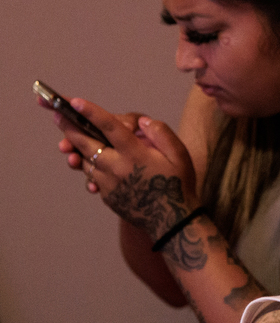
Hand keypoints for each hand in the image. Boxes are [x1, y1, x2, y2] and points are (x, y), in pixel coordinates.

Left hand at [57, 99, 201, 237]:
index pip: (110, 127)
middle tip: (57, 116)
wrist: (173, 221)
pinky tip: (88, 163)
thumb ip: (161, 134)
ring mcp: (109, 183)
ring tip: (67, 142)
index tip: (75, 102)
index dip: (92, 112)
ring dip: (76, 149)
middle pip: (86, 143)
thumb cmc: (179, 185)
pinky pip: (92, 177)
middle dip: (69, 127)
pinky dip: (89, 167)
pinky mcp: (107, 195)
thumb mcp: (180, 156)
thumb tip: (142, 122)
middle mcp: (117, 167)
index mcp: (135, 154)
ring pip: (85, 160)